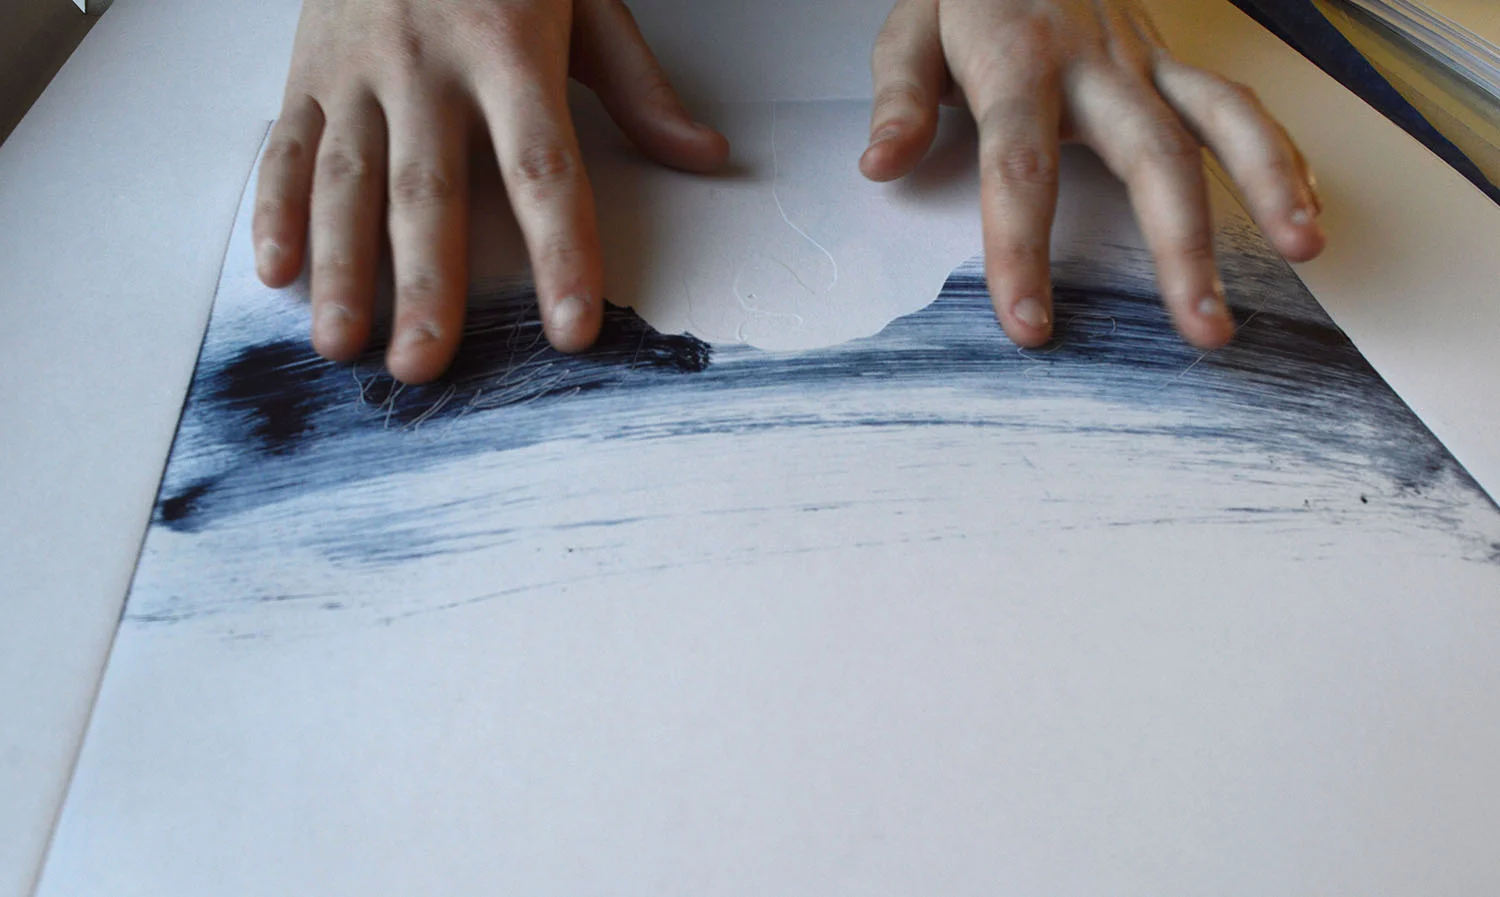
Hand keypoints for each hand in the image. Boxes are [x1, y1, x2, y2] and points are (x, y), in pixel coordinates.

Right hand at [253, 0, 728, 382]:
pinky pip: (287, 143)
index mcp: (509, 50)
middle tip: (421, 364)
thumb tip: (705, 157)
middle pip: (431, 190)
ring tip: (339, 343)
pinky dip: (274, 206)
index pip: (543, 170)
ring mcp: (358, 66)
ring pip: (347, 177)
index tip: (570, 329)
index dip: (559, 254)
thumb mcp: (587, 0)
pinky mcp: (308, 67)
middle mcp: (428, 64)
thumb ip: (639, 87)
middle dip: (424, 284)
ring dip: (341, 266)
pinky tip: (275, 269)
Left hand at [859, 0, 1325, 348]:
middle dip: (1182, 248)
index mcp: (1018, 64)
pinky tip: (1306, 207)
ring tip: (1305, 249)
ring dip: (1268, 186)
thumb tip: (881, 167)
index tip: (1031, 327)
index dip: (1024, 252)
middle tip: (1204, 327)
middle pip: (1151, 157)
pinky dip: (1279, 152)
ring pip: (1221, 121)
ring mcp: (1146, 62)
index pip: (1020, 170)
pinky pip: (1238, 103)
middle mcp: (1096, 66)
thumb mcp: (911, 30)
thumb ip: (900, 100)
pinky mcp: (1172, 63)